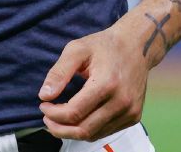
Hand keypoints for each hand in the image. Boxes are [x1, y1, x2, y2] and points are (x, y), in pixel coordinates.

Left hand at [37, 21, 150, 141]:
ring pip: (94, 134)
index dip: (54, 114)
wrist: (137, 46)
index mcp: (107, 83)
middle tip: (47, 118)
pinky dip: (88, 129)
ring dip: (72, 132)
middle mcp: (122, 101)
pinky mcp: (134, 116)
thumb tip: (44, 96)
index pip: (74, 112)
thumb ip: (58, 73)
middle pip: (83, 129)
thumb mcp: (76, 50)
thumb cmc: (104, 46)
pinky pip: (105, 132)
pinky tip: (78, 118)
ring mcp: (130, 111)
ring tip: (59, 119)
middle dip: (59, 128)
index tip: (43, 106)